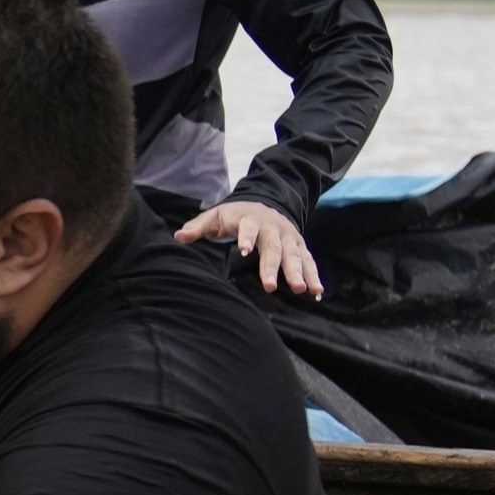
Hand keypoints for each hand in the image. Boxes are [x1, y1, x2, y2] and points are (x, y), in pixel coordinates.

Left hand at [174, 198, 322, 297]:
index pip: (249, 228)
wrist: (264, 203)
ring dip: (299, 273)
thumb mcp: (214, 216)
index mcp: (251, 219)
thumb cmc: (234, 215)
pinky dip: (313, 275)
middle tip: (269, 286)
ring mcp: (289, 237)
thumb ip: (197, 227)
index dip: (247, 237)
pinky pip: (308, 261)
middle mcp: (273, 228)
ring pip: (295, 255)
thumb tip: (178, 236)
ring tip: (302, 290)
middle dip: (273, 266)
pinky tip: (316, 291)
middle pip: (274, 247)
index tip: (243, 250)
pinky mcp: (299, 246)